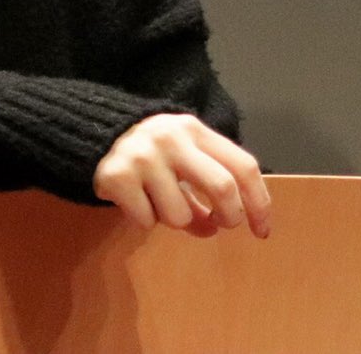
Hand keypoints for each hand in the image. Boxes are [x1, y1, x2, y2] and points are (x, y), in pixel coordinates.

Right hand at [93, 113, 270, 237]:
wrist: (98, 134)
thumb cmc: (155, 153)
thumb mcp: (184, 160)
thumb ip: (205, 191)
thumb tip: (215, 228)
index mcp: (196, 130)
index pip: (243, 166)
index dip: (259, 202)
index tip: (263, 230)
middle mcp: (173, 139)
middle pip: (221, 186)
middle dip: (230, 216)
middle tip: (223, 226)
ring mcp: (144, 156)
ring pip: (180, 215)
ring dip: (176, 220)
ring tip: (159, 202)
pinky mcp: (117, 176)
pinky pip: (146, 221)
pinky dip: (145, 221)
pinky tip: (135, 201)